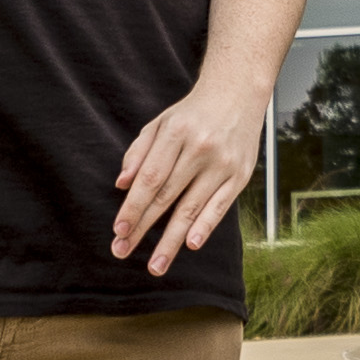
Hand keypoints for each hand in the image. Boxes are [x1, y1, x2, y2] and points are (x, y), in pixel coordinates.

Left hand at [111, 79, 262, 271]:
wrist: (238, 94)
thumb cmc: (192, 114)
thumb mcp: (160, 123)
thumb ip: (139, 152)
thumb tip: (122, 185)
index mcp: (176, 133)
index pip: (150, 177)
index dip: (133, 206)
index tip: (118, 229)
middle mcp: (201, 148)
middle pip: (167, 196)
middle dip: (143, 227)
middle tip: (123, 251)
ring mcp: (223, 163)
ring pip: (192, 208)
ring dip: (171, 240)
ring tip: (156, 265)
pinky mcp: (241, 175)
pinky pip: (221, 206)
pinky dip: (206, 227)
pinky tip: (191, 245)